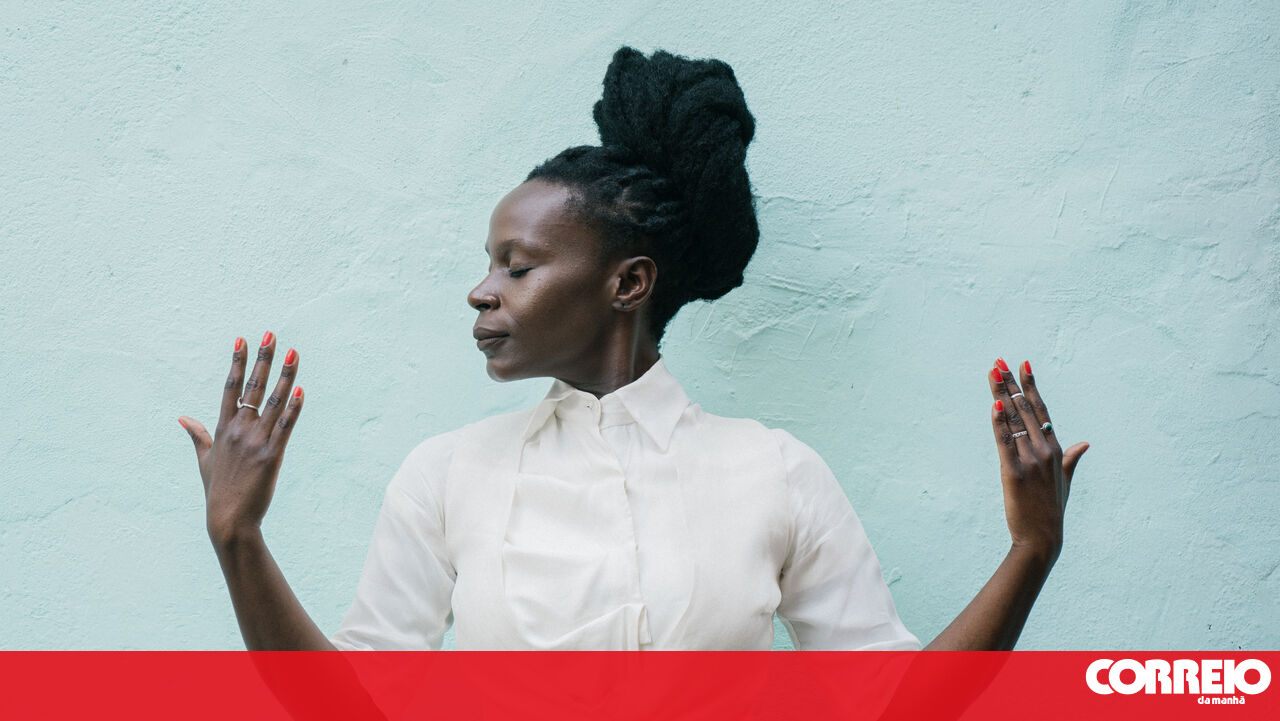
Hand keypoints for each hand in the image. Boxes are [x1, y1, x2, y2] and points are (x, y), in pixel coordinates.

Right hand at [178, 332, 304, 544]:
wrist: (229, 518)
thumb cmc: (217, 489)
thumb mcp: (204, 459)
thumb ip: (197, 435)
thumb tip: (182, 417)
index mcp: (222, 429)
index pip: (230, 388)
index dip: (237, 363)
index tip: (242, 340)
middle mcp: (238, 431)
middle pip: (252, 387)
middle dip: (262, 359)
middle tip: (271, 334)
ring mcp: (255, 442)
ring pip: (272, 402)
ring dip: (284, 376)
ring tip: (293, 353)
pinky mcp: (271, 455)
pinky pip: (285, 427)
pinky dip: (293, 408)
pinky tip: (301, 390)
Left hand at [987, 358, 1087, 563]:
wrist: (1042, 538)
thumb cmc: (1052, 511)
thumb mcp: (1065, 482)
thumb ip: (1072, 459)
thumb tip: (1085, 444)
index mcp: (1055, 450)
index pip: (1042, 410)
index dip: (1030, 386)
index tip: (1022, 364)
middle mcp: (1045, 451)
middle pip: (1025, 409)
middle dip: (1010, 383)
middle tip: (998, 361)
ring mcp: (1030, 461)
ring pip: (1014, 421)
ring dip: (1000, 394)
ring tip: (991, 373)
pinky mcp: (1013, 473)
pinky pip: (1004, 443)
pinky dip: (999, 423)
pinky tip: (993, 406)